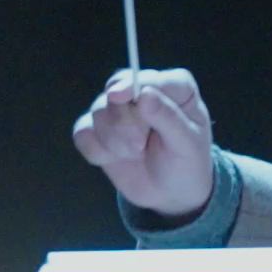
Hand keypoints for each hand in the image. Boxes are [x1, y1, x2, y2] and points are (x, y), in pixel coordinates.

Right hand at [71, 68, 218, 216]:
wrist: (172, 193)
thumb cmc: (188, 162)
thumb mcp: (188, 144)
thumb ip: (169, 118)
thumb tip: (144, 95)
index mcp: (174, 88)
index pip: (149, 78)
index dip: (132, 85)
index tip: (119, 96)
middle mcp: (143, 90)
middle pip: (116, 90)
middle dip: (123, 122)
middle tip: (139, 146)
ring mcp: (118, 109)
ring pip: (98, 111)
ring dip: (113, 140)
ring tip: (135, 154)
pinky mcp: (98, 130)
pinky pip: (83, 132)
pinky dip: (97, 150)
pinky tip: (113, 159)